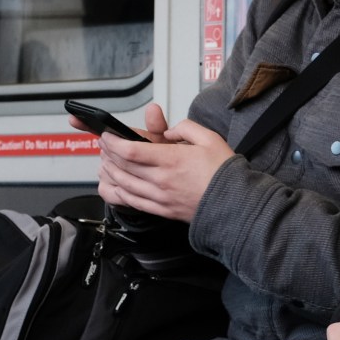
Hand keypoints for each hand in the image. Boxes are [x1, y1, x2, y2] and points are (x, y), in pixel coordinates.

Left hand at [96, 107, 232, 221]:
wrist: (235, 205)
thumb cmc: (224, 174)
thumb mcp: (210, 139)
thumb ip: (185, 128)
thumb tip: (170, 131)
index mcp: (172, 160)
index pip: (131, 151)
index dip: (113, 142)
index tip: (107, 136)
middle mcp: (161, 180)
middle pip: (123, 166)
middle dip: (108, 153)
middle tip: (105, 145)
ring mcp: (160, 197)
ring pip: (123, 184)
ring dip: (110, 172)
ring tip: (106, 162)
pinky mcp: (161, 210)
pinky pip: (131, 202)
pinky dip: (117, 193)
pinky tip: (112, 185)